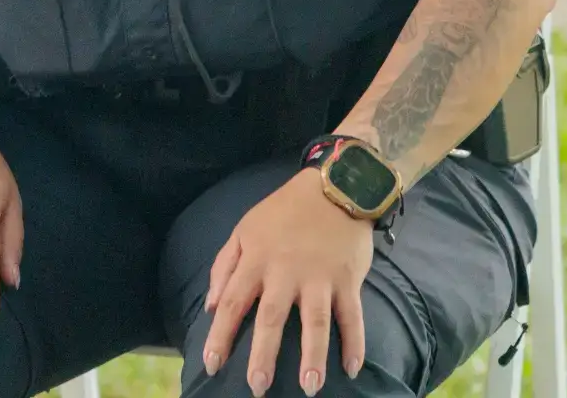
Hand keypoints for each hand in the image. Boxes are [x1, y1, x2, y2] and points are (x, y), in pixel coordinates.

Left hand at [203, 170, 374, 396]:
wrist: (333, 188)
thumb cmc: (282, 212)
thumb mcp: (243, 230)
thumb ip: (224, 267)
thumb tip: (212, 306)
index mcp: (256, 260)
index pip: (233, 302)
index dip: (220, 334)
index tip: (211, 363)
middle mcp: (286, 272)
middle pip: (272, 318)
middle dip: (264, 355)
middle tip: (257, 387)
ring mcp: (319, 277)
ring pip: (316, 322)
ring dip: (313, 356)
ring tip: (310, 387)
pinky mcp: (348, 279)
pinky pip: (353, 316)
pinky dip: (355, 342)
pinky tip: (352, 368)